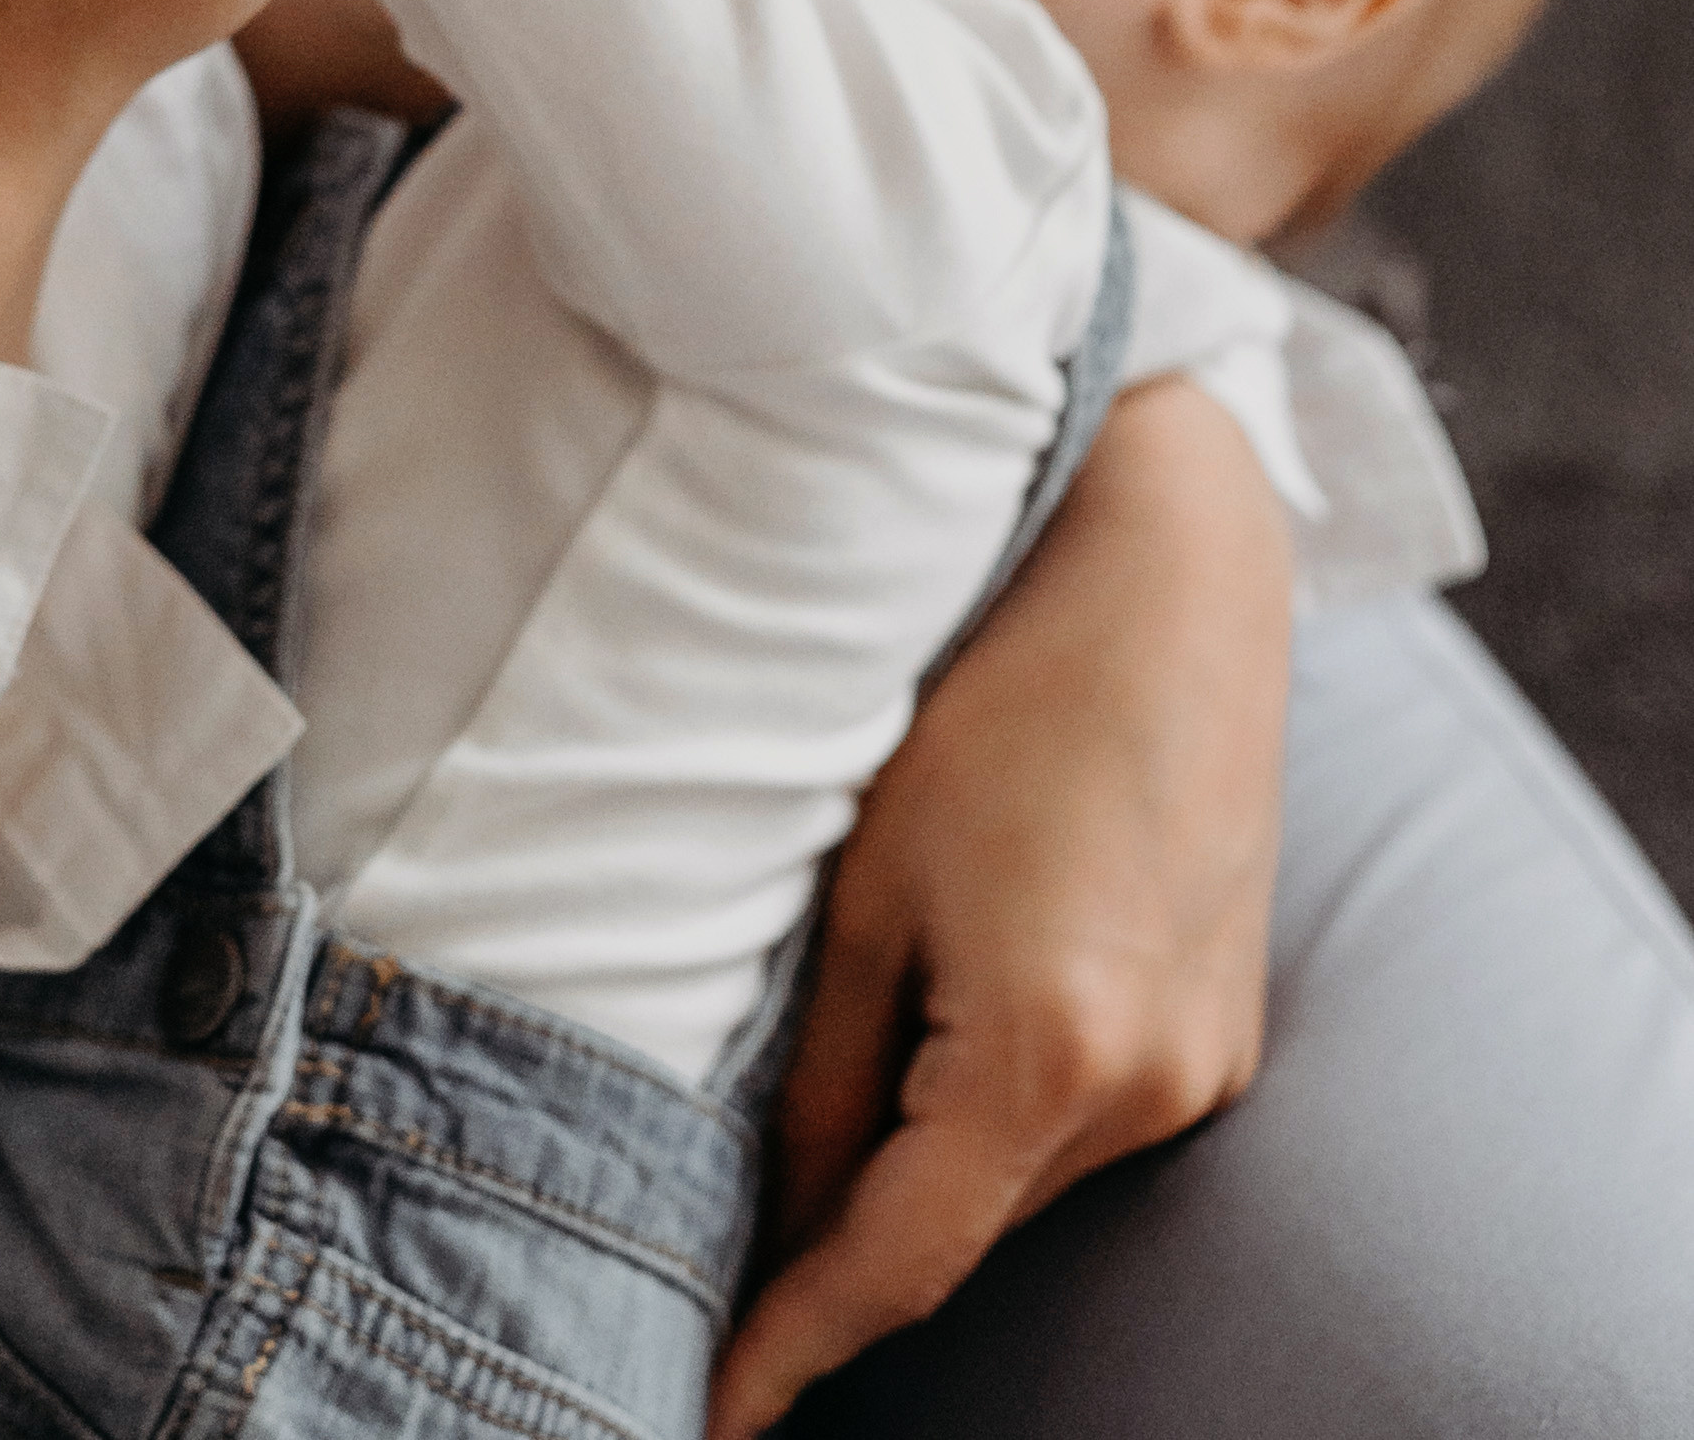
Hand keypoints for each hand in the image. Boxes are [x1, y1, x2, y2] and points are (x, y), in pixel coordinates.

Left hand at [710, 377, 1290, 1439]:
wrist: (1168, 578)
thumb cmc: (999, 697)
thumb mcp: (871, 883)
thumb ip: (831, 1068)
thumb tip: (786, 1200)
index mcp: (1049, 1056)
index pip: (898, 1265)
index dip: (795, 1347)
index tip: (713, 1415)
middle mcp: (1149, 1089)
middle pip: (965, 1228)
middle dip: (846, 1262)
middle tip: (726, 1290)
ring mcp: (1203, 1065)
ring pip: (1023, 1177)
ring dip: (927, 1176)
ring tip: (814, 1153)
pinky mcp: (1221, 1028)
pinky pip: (1084, 1119)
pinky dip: (999, 1121)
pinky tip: (937, 1064)